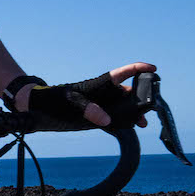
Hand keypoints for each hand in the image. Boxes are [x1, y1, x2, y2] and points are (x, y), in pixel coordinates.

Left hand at [16, 62, 155, 128]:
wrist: (40, 107)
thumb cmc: (55, 99)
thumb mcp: (71, 102)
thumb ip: (89, 110)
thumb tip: (106, 121)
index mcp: (101, 83)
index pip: (124, 72)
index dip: (139, 68)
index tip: (154, 69)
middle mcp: (104, 92)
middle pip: (129, 91)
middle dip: (142, 97)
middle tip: (151, 107)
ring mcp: (102, 103)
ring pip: (124, 105)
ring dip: (135, 112)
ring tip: (142, 123)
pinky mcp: (98, 114)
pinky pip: (115, 116)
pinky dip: (125, 121)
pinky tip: (131, 127)